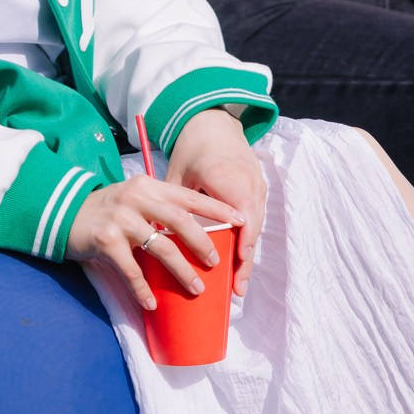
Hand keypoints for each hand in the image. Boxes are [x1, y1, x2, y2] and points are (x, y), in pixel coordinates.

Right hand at [67, 174, 244, 313]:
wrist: (63, 213)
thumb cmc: (107, 210)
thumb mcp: (134, 199)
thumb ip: (160, 208)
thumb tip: (197, 233)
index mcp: (149, 187)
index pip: (189, 196)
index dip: (217, 209)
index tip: (241, 220)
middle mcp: (136, 199)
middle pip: (180, 221)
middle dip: (203, 243)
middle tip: (217, 262)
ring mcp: (120, 219)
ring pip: (160, 247)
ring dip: (181, 270)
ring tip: (195, 288)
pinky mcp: (105, 241)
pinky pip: (131, 269)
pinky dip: (143, 289)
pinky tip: (152, 303)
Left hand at [164, 109, 267, 299]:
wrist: (216, 124)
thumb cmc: (193, 148)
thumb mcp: (180, 171)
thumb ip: (172, 201)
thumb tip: (155, 232)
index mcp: (226, 178)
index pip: (241, 215)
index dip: (242, 242)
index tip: (236, 265)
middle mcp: (248, 183)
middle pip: (252, 228)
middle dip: (245, 261)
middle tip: (237, 289)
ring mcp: (257, 186)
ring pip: (256, 228)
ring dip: (247, 255)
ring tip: (238, 283)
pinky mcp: (258, 190)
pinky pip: (256, 220)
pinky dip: (248, 241)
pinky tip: (239, 262)